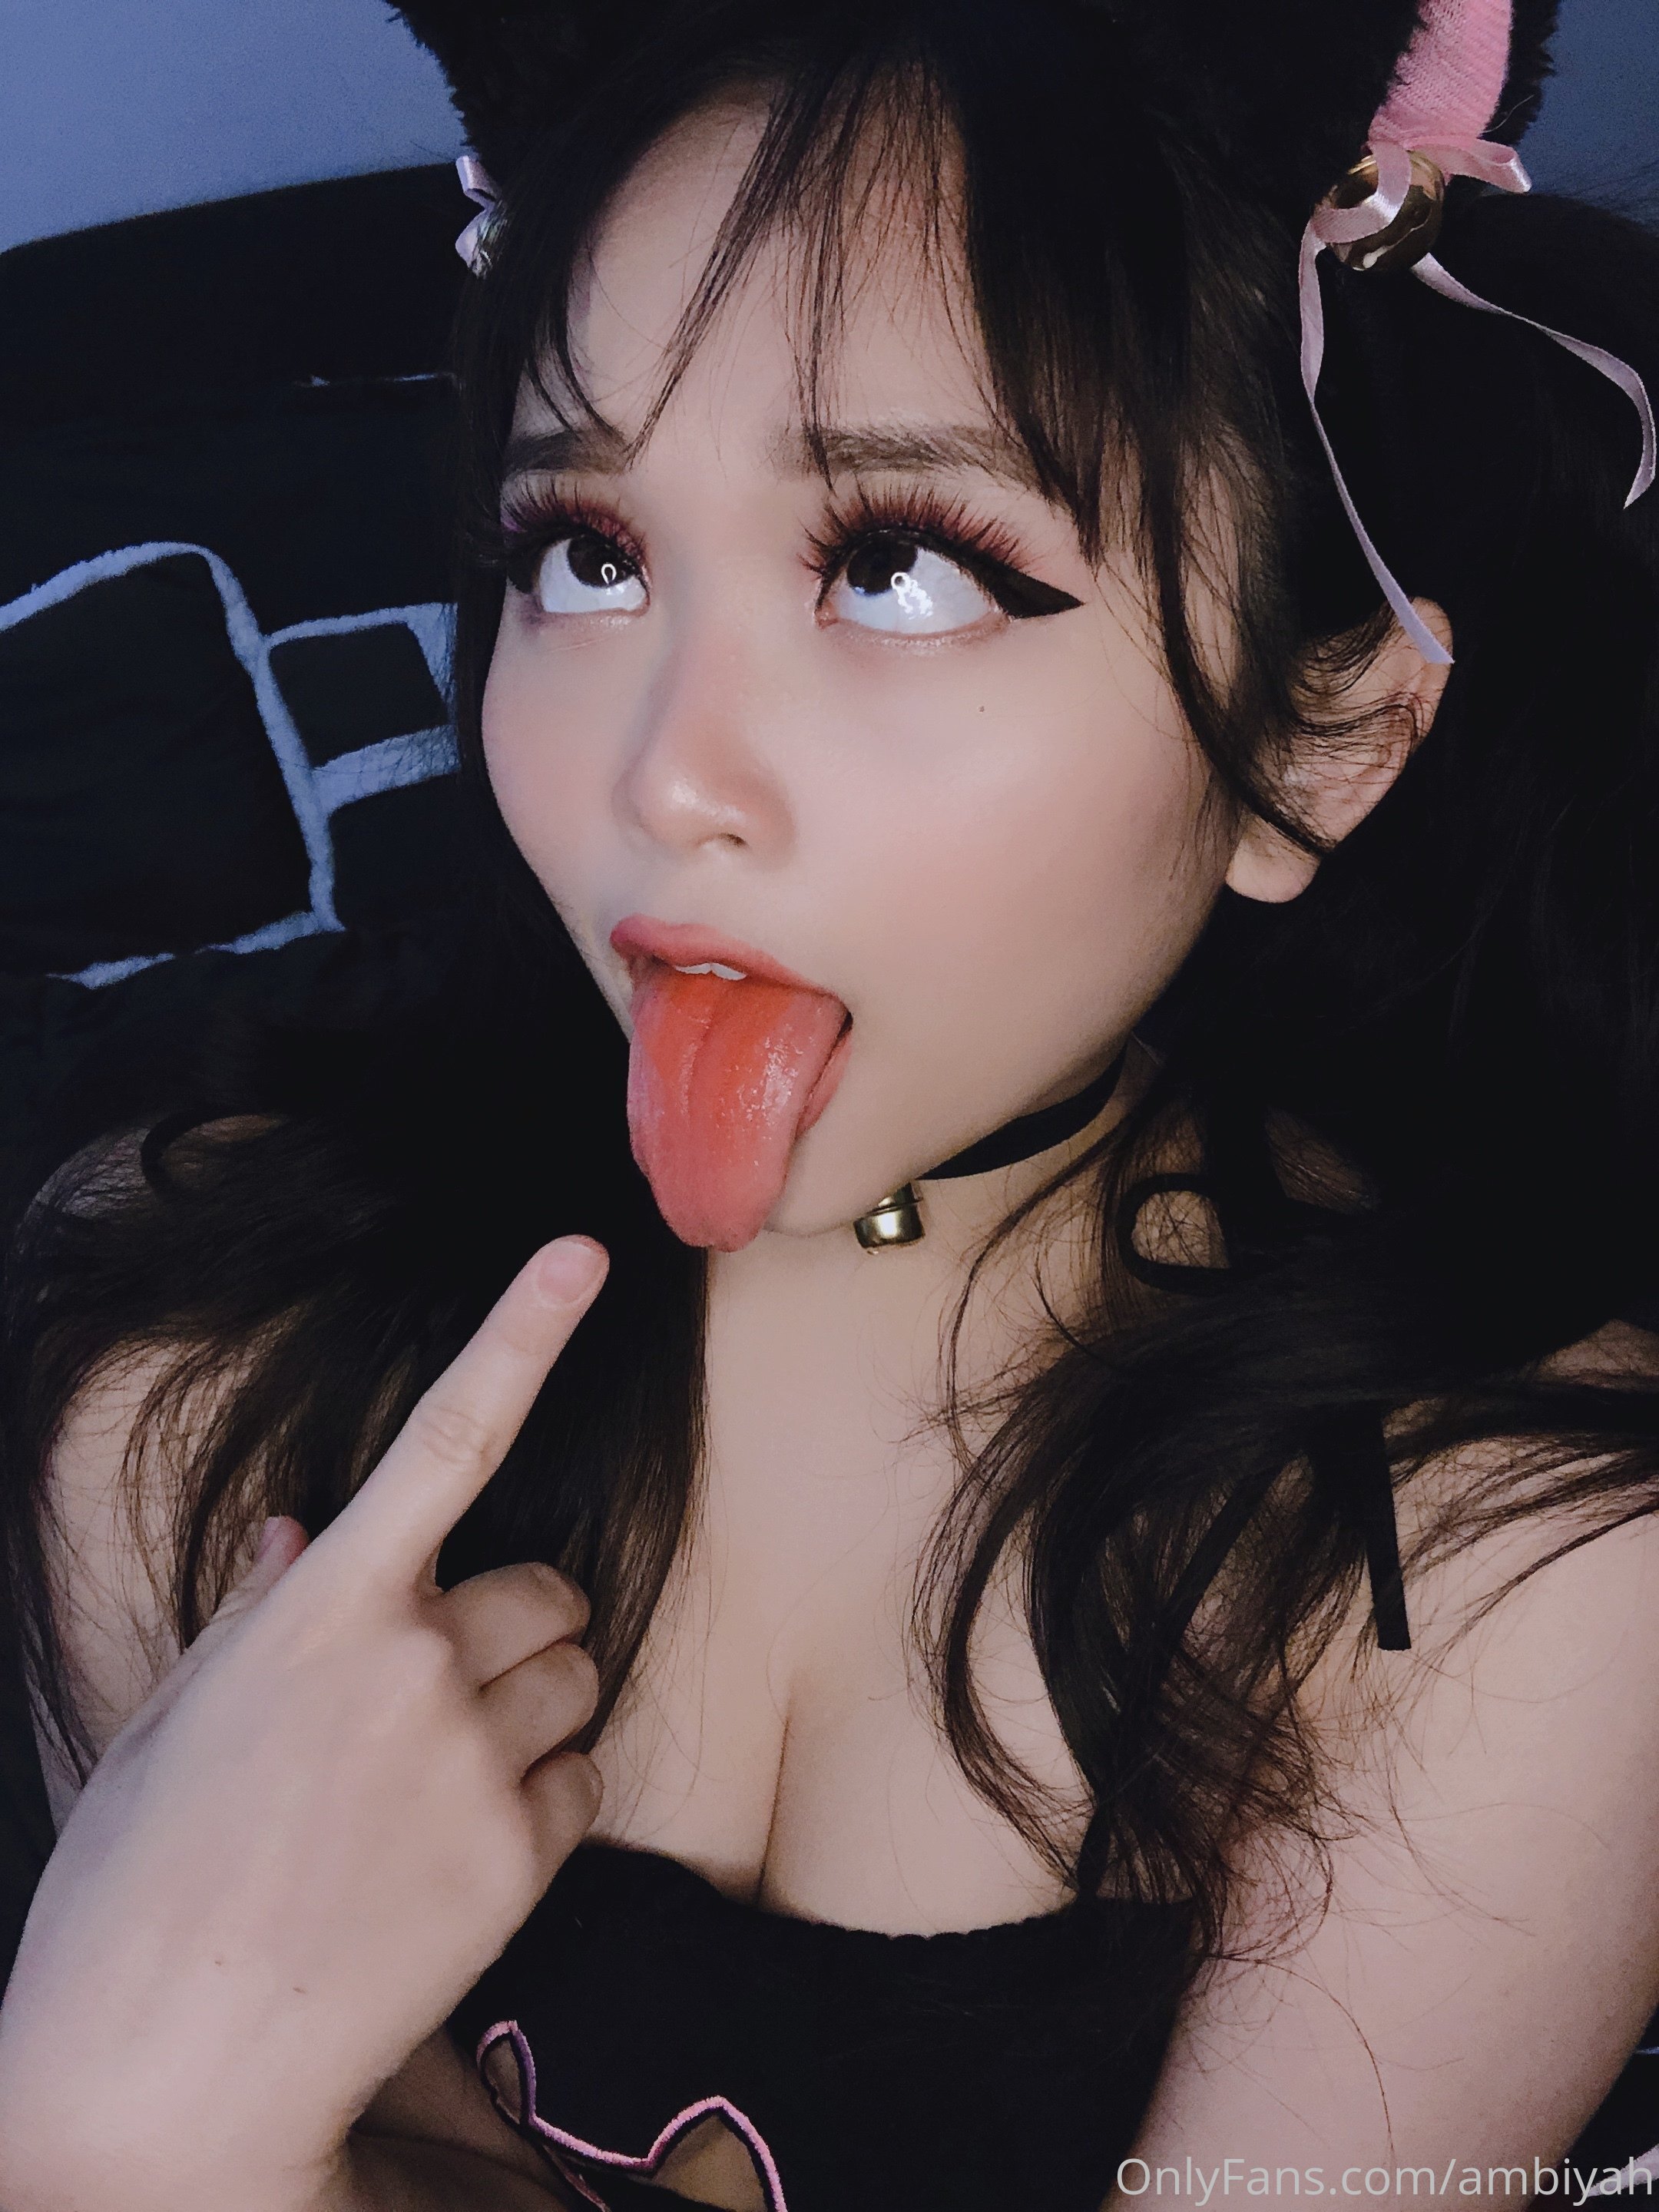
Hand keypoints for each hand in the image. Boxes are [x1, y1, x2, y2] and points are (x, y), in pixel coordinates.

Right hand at [0, 1237, 610, 2211]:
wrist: (167, 2073)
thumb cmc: (137, 1891)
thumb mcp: (173, 1725)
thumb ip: (259, 1614)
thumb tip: (304, 1532)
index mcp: (319, 1612)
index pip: (445, 1438)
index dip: (522, 1333)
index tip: (584, 1253)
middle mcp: (412, 1664)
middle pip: (545, 1589)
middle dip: (512, 1623)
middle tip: (440, 1694)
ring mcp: (476, 1760)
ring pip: (575, 1679)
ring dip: (531, 1708)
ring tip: (440, 1785)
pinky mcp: (521, 1859)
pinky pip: (583, 1782)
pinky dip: (543, 1803)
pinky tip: (458, 1857)